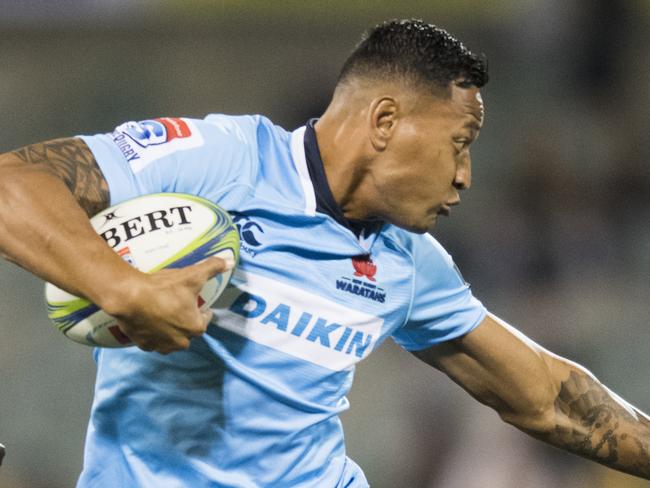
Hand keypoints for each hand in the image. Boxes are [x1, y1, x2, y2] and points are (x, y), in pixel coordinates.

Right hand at [106, 256, 231, 353]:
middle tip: (178, 305)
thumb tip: (230, 262)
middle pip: (188, 331)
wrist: (129, 297)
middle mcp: (181, 342)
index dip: (201, 310)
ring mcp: (161, 345)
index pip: (205, 319)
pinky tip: (150, 321)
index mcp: (195, 327)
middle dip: (186, 321)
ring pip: (172, 340)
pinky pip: (153, 341)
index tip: (196, 302)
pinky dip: (153, 334)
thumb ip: (212, 268)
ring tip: (164, 314)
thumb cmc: (163, 288)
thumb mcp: (192, 275)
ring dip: (171, 331)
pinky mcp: (144, 345)